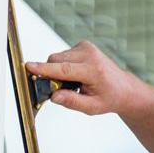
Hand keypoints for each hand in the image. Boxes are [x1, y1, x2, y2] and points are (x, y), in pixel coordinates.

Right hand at [25, 40, 142, 116]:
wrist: (125, 88)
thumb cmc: (110, 98)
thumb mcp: (92, 107)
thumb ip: (72, 102)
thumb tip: (53, 97)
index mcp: (94, 70)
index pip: (64, 69)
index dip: (44, 70)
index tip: (29, 67)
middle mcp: (90, 55)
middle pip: (55, 61)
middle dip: (52, 74)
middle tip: (64, 89)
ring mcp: (87, 48)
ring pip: (57, 57)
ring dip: (59, 70)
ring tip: (75, 82)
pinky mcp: (83, 45)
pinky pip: (63, 55)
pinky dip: (64, 65)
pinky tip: (77, 74)